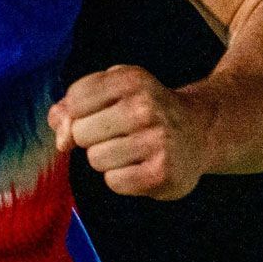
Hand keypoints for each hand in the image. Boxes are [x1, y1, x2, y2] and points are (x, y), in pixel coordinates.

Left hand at [49, 64, 208, 199]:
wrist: (201, 131)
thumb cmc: (144, 110)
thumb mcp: (112, 91)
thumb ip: (73, 105)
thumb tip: (60, 138)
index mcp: (131, 79)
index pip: (75, 100)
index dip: (78, 112)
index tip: (101, 112)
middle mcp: (146, 107)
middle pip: (80, 133)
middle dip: (91, 137)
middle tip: (120, 133)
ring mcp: (158, 141)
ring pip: (95, 159)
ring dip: (107, 159)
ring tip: (132, 149)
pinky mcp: (163, 173)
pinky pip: (113, 182)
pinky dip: (121, 179)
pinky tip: (141, 166)